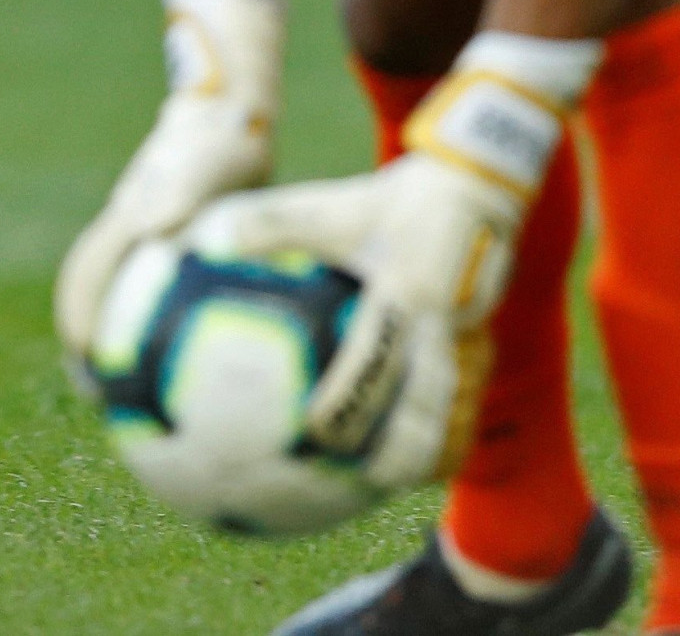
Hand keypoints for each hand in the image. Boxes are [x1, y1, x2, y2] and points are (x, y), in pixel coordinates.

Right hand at [54, 0, 281, 369]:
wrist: (231, 109)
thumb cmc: (216, 136)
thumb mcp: (199, 164)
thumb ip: (175, 193)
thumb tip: (151, 230)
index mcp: (127, 224)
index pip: (85, 281)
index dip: (78, 324)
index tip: (87, 371)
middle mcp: (133, 235)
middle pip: (98, 296)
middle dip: (95, 344)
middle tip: (115, 397)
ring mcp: (155, 238)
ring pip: (131, 298)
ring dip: (132, 338)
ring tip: (158, 389)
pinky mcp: (184, 242)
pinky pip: (170, 295)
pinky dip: (177, 326)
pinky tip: (218, 359)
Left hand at [183, 37, 585, 491]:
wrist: (472, 190)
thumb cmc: (385, 202)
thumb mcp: (322, 205)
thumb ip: (264, 223)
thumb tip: (200, 242)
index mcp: (403, 298)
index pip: (376, 362)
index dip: (349, 403)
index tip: (314, 434)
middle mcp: (442, 330)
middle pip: (429, 410)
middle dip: (399, 454)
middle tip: (358, 482)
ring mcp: (469, 344)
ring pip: (454, 418)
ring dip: (424, 455)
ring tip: (386, 489)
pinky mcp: (479, 350)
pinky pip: (462, 406)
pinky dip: (441, 437)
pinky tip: (411, 464)